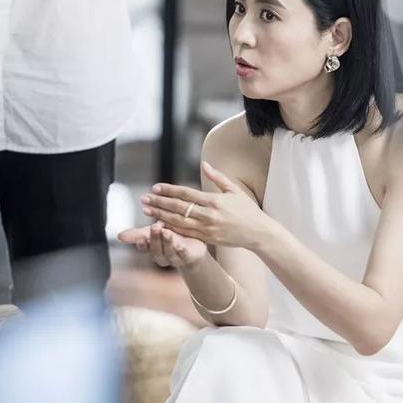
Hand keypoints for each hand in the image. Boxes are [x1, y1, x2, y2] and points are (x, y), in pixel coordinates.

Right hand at [117, 222, 207, 267]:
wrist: (193, 246)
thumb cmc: (171, 237)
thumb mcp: (153, 233)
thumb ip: (137, 234)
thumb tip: (119, 236)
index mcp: (153, 249)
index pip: (145, 248)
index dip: (142, 243)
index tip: (141, 236)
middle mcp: (163, 256)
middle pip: (156, 250)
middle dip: (155, 239)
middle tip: (155, 227)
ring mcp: (176, 257)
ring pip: (169, 253)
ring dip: (167, 243)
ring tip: (166, 232)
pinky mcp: (189, 256)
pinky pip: (184, 254)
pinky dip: (181, 250)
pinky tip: (179, 244)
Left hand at [140, 161, 279, 250]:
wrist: (258, 233)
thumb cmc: (248, 210)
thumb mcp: (234, 190)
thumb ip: (217, 177)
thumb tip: (204, 164)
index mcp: (215, 201)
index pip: (186, 194)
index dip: (169, 190)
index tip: (155, 187)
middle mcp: (210, 215)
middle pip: (179, 208)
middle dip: (159, 203)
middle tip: (144, 199)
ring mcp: (208, 229)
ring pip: (179, 222)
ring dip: (161, 216)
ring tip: (147, 211)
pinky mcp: (208, 239)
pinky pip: (186, 233)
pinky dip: (172, 228)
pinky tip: (160, 224)